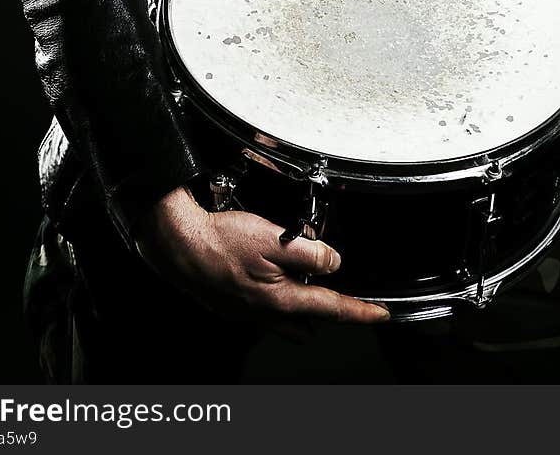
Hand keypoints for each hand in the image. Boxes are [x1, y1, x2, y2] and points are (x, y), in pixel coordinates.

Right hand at [134, 186, 389, 333]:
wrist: (179, 246)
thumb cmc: (221, 241)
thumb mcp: (274, 238)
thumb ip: (309, 252)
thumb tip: (334, 262)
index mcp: (281, 299)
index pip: (331, 308)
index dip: (359, 312)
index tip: (380, 315)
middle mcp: (264, 313)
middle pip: (308, 322)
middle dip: (323, 308)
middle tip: (326, 280)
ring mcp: (246, 313)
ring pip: (283, 319)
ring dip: (297, 302)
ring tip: (295, 272)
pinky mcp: (231, 305)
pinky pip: (262, 308)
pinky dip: (272, 293)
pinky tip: (265, 268)